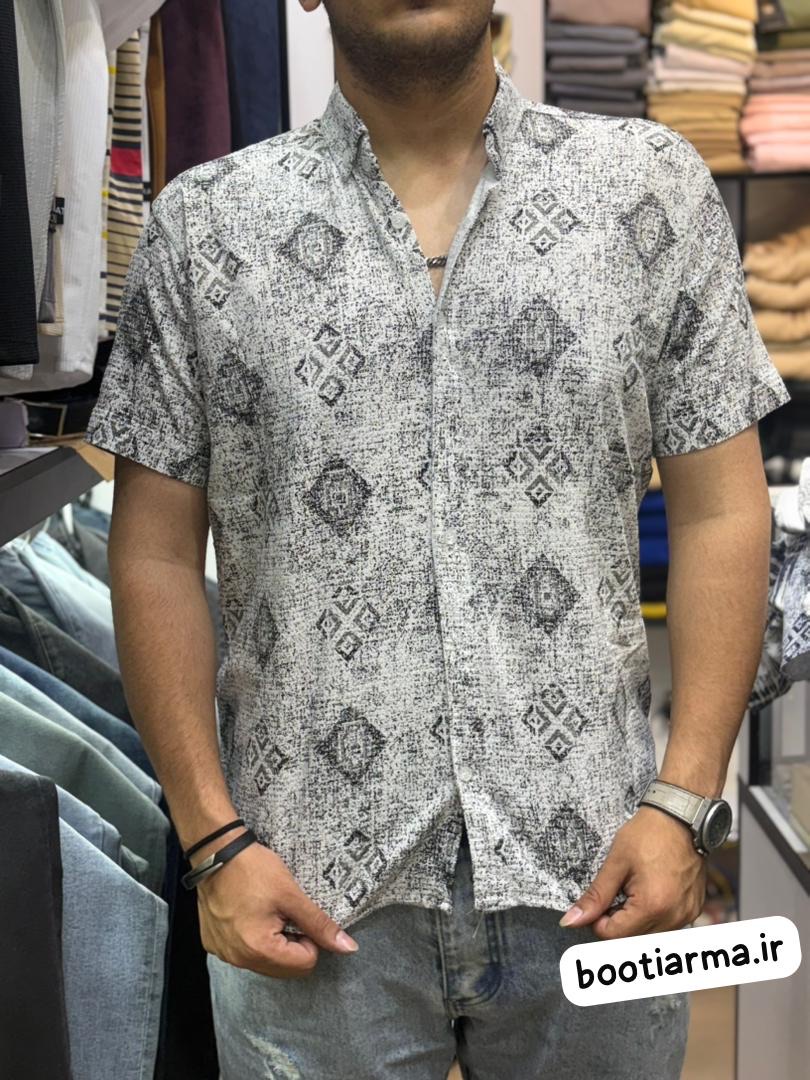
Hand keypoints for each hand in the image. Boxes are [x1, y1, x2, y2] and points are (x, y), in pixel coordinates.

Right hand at [195, 839, 359, 977]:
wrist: (215, 852)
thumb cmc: (254, 870)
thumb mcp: (291, 895)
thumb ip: (319, 924)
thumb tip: (348, 948)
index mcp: (259, 950)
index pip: (304, 964)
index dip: (310, 939)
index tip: (298, 915)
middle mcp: (238, 960)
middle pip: (284, 968)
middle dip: (292, 943)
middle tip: (285, 913)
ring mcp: (223, 953)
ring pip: (265, 962)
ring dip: (274, 942)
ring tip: (267, 912)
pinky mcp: (213, 943)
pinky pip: (244, 952)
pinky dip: (254, 938)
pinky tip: (250, 913)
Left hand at [559, 806, 706, 938]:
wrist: (680, 817)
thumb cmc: (648, 835)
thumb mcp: (616, 863)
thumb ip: (595, 896)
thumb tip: (571, 921)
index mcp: (652, 907)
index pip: (614, 936)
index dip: (598, 921)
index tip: (598, 901)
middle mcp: (673, 917)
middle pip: (632, 939)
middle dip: (617, 922)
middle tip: (614, 893)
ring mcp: (687, 915)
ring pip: (649, 935)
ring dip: (635, 921)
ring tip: (633, 890)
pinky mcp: (694, 909)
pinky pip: (667, 925)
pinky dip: (653, 916)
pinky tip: (649, 893)